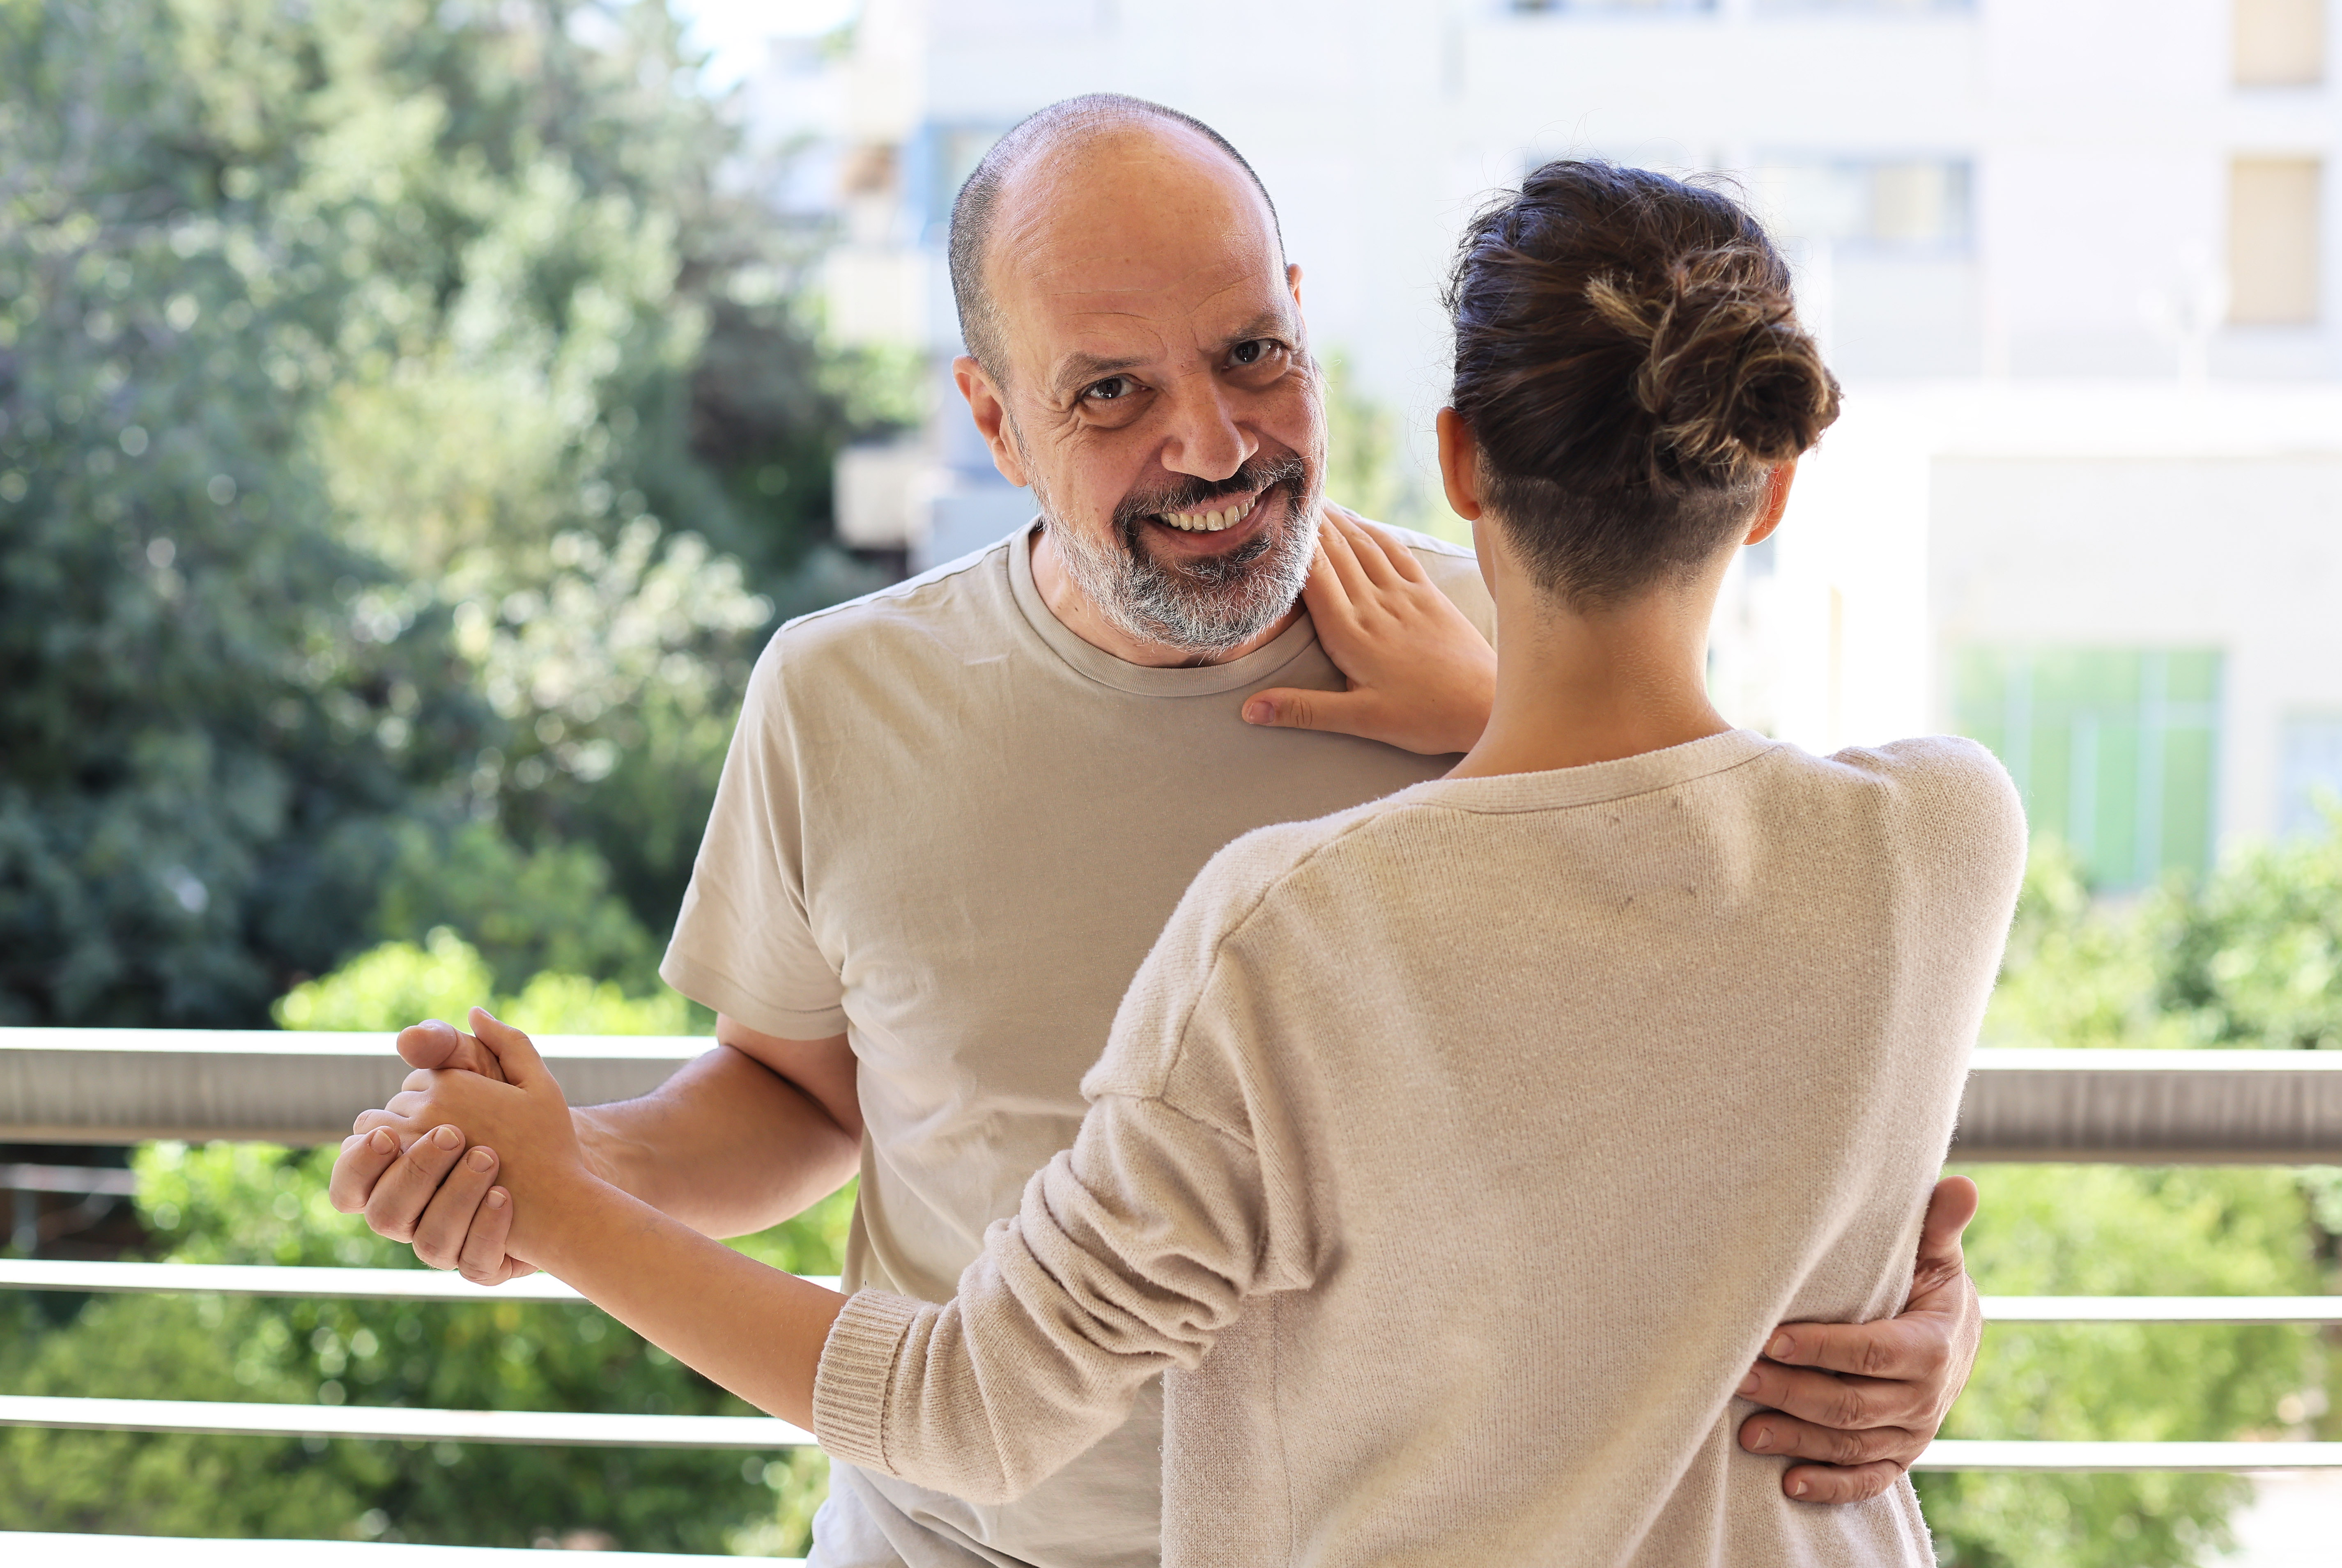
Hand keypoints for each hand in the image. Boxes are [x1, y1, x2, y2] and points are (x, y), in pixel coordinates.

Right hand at [379, 1009, 591, 1262]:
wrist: (570, 1154)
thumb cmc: (516, 1110)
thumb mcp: (491, 1070)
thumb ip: (451, 1048)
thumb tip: (408, 1036)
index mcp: (399, 1170)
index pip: (352, 1174)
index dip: (363, 1157)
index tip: (390, 1132)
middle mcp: (417, 1212)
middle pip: (381, 1212)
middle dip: (410, 1173)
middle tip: (450, 1134)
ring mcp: (451, 1239)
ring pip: (426, 1243)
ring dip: (453, 1198)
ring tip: (490, 1157)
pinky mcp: (488, 1260)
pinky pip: (474, 1263)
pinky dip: (488, 1229)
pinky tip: (507, 1197)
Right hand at [1242, 505, 1495, 754]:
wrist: (1488, 705)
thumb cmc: (1425, 717)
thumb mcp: (1361, 720)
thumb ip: (1303, 710)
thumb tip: (1249, 709)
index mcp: (1351, 633)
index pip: (1313, 574)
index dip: (1291, 543)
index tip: (1269, 517)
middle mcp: (1375, 605)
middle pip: (1334, 551)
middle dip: (1309, 521)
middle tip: (1283, 495)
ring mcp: (1404, 595)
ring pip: (1363, 545)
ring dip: (1337, 520)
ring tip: (1313, 500)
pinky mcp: (1428, 595)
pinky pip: (1395, 553)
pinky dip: (1373, 533)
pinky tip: (1360, 523)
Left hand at [1736, 1176, 1982, 1502]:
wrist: (1955, 1334)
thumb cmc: (1928, 1284)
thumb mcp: (1935, 1255)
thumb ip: (1937, 1226)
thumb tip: (1959, 1184)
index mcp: (1932, 1346)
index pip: (1872, 1351)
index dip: (1821, 1348)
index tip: (1770, 1337)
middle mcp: (1925, 1397)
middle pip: (1852, 1402)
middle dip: (1791, 1392)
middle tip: (1735, 1378)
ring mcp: (1913, 1432)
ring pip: (1851, 1442)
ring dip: (1798, 1439)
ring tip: (1745, 1431)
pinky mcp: (1899, 1455)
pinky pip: (1869, 1478)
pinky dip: (1832, 1486)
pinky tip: (1790, 1483)